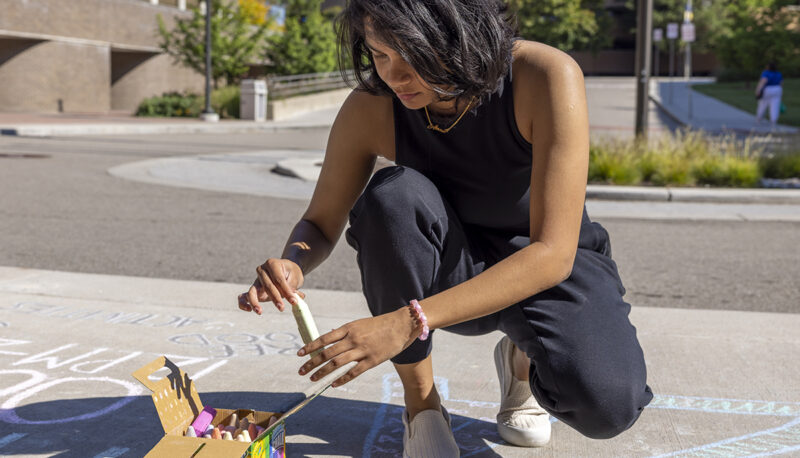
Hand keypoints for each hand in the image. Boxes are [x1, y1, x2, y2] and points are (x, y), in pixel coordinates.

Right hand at [237, 258, 304, 314]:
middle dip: (275, 298)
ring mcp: (256, 280)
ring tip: (259, 312)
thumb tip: (293, 300)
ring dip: (255, 303)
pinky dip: (243, 303)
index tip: (294, 301)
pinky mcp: (253, 290)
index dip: (286, 291)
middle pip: (267, 286)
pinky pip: (243, 297)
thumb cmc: (291, 273)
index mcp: (272, 264)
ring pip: (252, 292)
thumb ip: (292, 288)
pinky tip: (249, 310)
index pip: (278, 279)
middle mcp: (262, 270)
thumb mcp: (295, 277)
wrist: (286, 271)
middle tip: (281, 308)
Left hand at [296, 308, 418, 386]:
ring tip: (313, 378)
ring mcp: (362, 350)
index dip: (310, 347)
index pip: (324, 338)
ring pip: (337, 363)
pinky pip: (354, 372)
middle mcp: (353, 339)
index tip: (299, 354)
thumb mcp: (359, 324)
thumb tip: (328, 338)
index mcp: (348, 328)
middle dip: (312, 363)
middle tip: (302, 371)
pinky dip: (342, 379)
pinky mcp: (372, 361)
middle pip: (328, 353)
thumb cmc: (379, 325)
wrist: (401, 325)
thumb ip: (344, 332)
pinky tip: (333, 384)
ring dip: (323, 372)